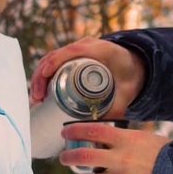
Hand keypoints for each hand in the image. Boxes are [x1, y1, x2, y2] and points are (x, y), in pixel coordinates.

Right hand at [30, 37, 145, 117]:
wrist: (136, 64)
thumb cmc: (131, 75)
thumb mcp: (127, 93)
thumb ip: (117, 109)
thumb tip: (99, 128)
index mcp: (101, 50)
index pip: (72, 51)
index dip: (56, 62)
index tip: (45, 76)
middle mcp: (87, 46)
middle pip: (56, 55)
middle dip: (42, 75)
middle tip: (37, 97)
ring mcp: (78, 49)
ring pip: (52, 58)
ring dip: (40, 76)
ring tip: (36, 97)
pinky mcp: (74, 56)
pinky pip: (55, 61)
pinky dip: (44, 73)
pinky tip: (40, 90)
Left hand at [59, 122, 168, 173]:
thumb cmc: (169, 158)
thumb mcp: (147, 140)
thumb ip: (126, 141)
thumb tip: (106, 141)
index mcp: (126, 140)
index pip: (93, 131)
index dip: (75, 131)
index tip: (65, 133)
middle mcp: (120, 158)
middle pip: (84, 156)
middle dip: (69, 156)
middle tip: (64, 157)